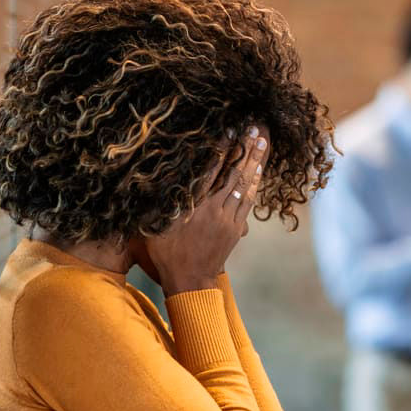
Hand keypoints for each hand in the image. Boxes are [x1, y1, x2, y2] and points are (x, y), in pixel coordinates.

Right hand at [146, 127, 266, 295]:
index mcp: (194, 206)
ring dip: (254, 162)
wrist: (190, 281)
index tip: (229, 130)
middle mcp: (214, 210)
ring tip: (262, 141)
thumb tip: (148, 179)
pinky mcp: (235, 228)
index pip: (210, 170)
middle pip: (233, 173)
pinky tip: (258, 170)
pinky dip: (253, 184)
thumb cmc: (165, 254)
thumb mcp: (155, 226)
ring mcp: (228, 219)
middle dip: (245, 149)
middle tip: (255, 128)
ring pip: (244, 185)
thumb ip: (157, 202)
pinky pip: (248, 201)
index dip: (221, 149)